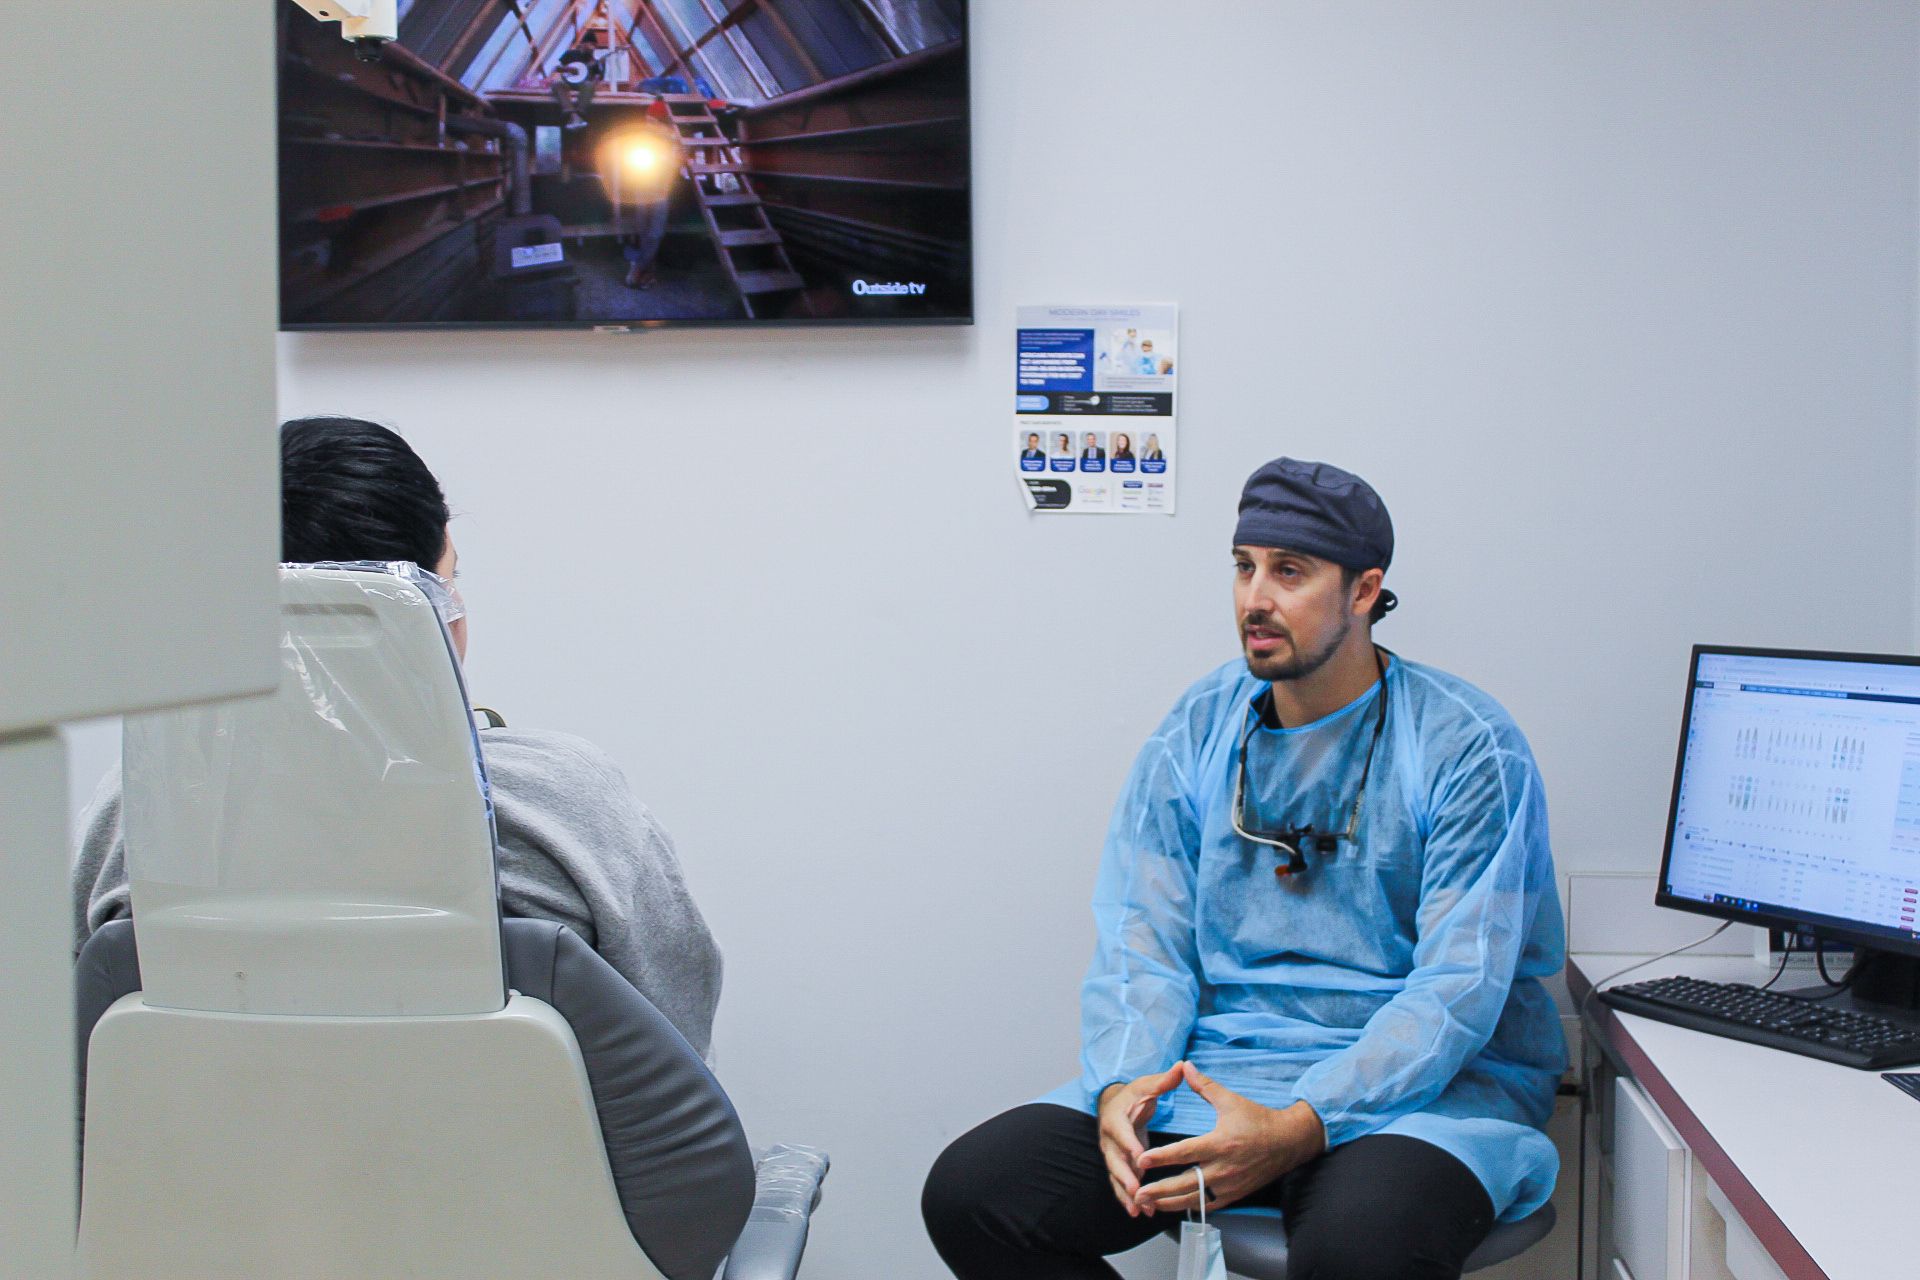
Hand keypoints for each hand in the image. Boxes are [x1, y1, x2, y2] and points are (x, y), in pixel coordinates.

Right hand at [1095, 1065, 1183, 1216]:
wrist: (1115, 1105)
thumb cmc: (1134, 1095)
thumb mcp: (1147, 1086)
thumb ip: (1165, 1080)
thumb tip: (1183, 1064)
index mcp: (1116, 1118)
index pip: (1121, 1131)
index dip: (1129, 1143)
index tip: (1140, 1155)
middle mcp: (1109, 1139)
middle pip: (1114, 1159)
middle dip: (1124, 1176)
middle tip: (1136, 1189)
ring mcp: (1112, 1154)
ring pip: (1116, 1177)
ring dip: (1126, 1194)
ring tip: (1139, 1210)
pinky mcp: (1118, 1165)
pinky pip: (1121, 1184)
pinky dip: (1128, 1199)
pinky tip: (1140, 1212)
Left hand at [1131, 1062, 1324, 1213]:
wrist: (1288, 1142)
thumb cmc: (1258, 1119)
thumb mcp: (1231, 1100)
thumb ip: (1204, 1085)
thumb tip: (1185, 1066)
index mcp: (1220, 1143)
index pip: (1184, 1153)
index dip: (1162, 1157)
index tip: (1141, 1160)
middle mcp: (1223, 1168)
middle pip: (1185, 1183)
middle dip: (1160, 1190)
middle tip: (1138, 1193)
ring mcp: (1230, 1185)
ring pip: (1195, 1200)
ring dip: (1170, 1203)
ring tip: (1148, 1203)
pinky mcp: (1235, 1194)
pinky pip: (1209, 1205)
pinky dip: (1189, 1207)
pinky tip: (1173, 1207)